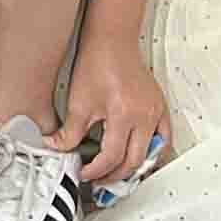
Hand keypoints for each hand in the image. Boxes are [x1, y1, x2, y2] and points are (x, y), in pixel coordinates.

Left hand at [58, 36, 167, 192]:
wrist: (112, 40)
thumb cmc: (96, 65)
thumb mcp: (78, 101)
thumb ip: (69, 132)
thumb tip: (56, 148)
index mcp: (124, 115)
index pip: (111, 157)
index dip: (95, 171)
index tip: (83, 172)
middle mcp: (144, 116)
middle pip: (133, 162)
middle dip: (114, 176)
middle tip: (98, 180)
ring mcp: (156, 112)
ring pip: (151, 154)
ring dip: (135, 168)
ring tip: (116, 173)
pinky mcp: (160, 107)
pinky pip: (163, 139)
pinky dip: (153, 153)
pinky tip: (139, 157)